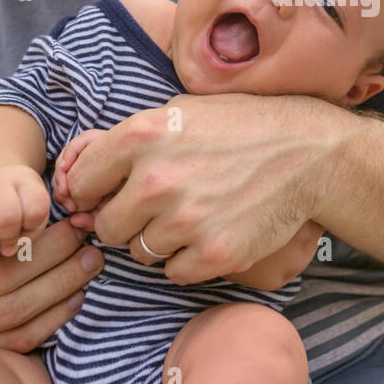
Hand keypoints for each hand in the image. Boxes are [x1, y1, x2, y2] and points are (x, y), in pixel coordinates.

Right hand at [0, 159, 102, 354]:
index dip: (3, 229)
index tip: (38, 216)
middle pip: (4, 274)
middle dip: (52, 254)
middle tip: (84, 236)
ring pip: (18, 308)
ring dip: (62, 283)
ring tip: (92, 261)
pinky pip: (24, 337)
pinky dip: (54, 317)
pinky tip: (78, 295)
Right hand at [0, 163, 50, 265]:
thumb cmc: (20, 212)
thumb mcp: (33, 221)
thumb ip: (28, 236)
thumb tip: (6, 250)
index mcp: (26, 181)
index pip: (35, 209)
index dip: (31, 228)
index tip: (26, 230)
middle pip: (6, 218)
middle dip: (7, 240)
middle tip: (5, 246)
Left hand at [62, 93, 336, 284]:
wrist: (307, 153)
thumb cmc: (241, 126)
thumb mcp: (180, 111)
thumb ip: (127, 138)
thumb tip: (76, 170)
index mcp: (142, 136)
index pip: (82, 183)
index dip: (96, 190)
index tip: (114, 191)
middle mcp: (157, 179)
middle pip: (106, 226)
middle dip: (126, 219)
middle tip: (159, 206)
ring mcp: (185, 220)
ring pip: (140, 252)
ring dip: (159, 239)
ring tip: (193, 213)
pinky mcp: (213, 254)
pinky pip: (173, 272)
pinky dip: (188, 259)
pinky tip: (212, 230)